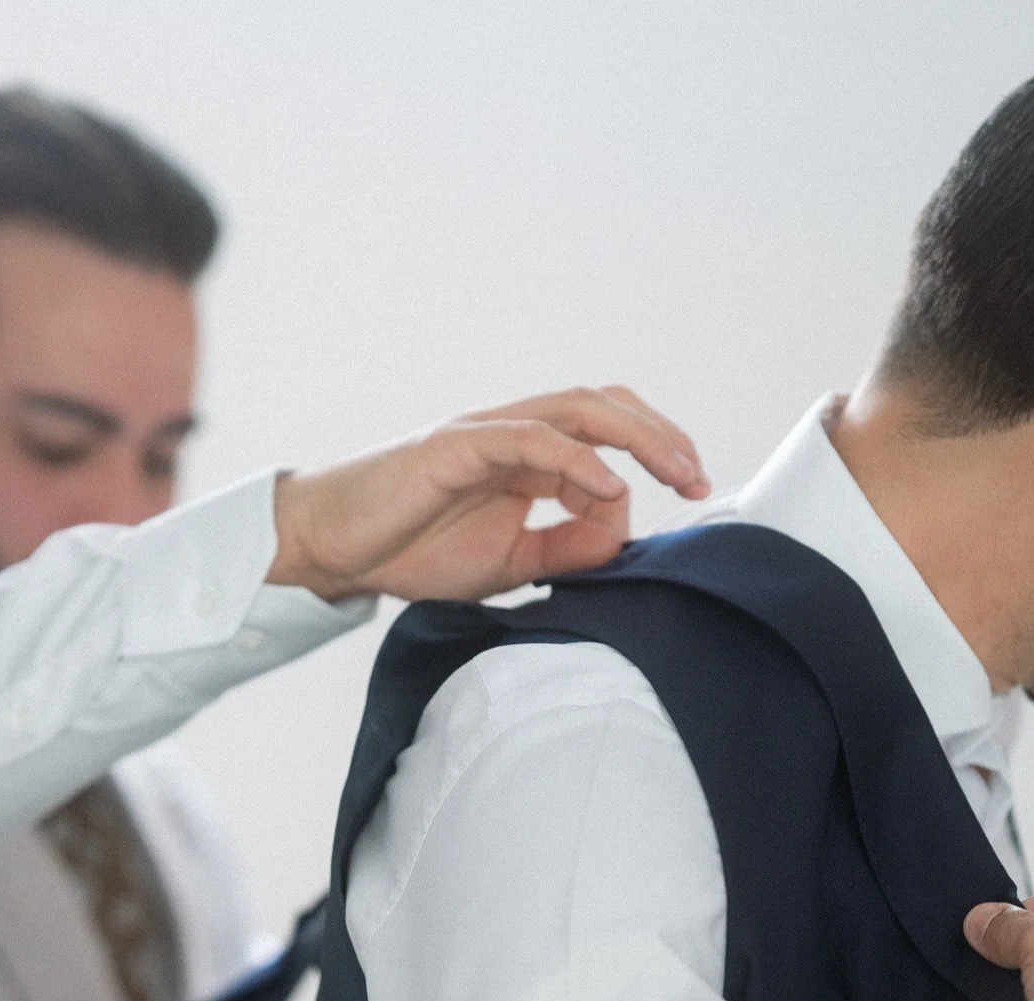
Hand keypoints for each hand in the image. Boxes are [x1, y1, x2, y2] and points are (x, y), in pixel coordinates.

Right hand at [266, 386, 710, 600]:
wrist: (334, 549)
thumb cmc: (411, 549)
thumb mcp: (511, 560)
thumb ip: (567, 546)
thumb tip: (624, 532)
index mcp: (529, 458)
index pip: (609, 436)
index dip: (659, 456)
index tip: (696, 493)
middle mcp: (513, 433)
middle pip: (604, 407)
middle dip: (662, 436)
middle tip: (700, 476)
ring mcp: (486, 434)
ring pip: (576, 410)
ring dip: (636, 436)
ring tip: (676, 468)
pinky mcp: (456, 445)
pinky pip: (528, 439)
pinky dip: (574, 459)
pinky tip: (607, 486)